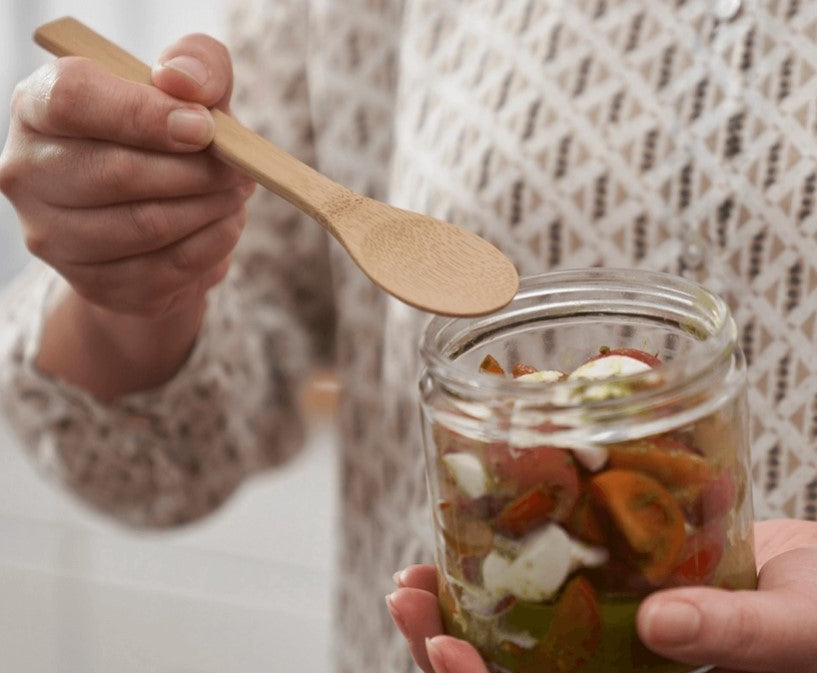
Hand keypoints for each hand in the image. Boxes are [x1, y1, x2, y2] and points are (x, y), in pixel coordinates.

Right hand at [0, 35, 254, 396]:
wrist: (161, 215)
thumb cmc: (171, 137)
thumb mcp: (191, 87)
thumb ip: (197, 63)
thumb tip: (185, 82)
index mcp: (39, 106)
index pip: (73, 100)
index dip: (144, 114)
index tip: (203, 126)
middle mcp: (29, 172)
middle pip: (117, 172)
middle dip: (197, 170)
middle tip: (240, 167)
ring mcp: (55, 236)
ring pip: (146, 225)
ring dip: (210, 207)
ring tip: (235, 191)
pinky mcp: (93, 283)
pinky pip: (166, 268)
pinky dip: (212, 243)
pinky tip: (224, 223)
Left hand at [387, 519, 816, 672]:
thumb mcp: (802, 630)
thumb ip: (743, 637)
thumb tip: (662, 628)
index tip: (443, 649)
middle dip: (446, 653)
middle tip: (403, 600)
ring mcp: (607, 646)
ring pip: (515, 649)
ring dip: (456, 614)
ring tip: (411, 576)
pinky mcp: (609, 601)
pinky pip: (543, 600)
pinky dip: (498, 576)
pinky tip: (468, 541)